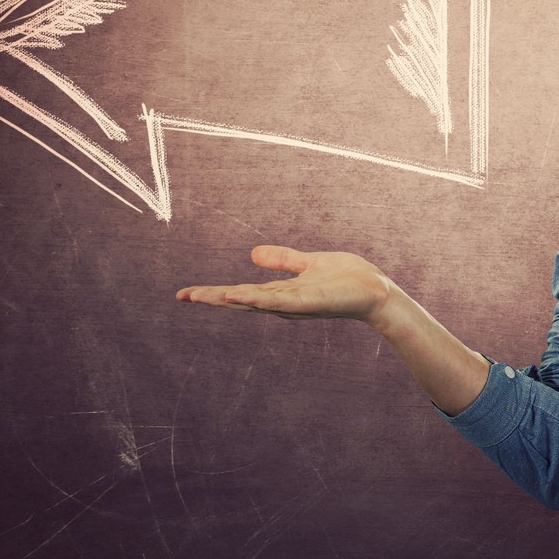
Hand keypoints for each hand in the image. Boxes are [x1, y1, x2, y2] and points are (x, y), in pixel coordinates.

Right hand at [175, 245, 394, 324]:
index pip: (241, 292)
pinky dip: (259, 300)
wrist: (377, 291)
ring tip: (200, 296)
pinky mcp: (310, 302)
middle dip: (212, 298)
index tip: (185, 294)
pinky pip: (281, 301)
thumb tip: (252, 254)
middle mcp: (283, 302)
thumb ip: (283, 260)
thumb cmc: (347, 279)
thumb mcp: (309, 264)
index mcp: (282, 292)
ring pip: (255, 302)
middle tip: (182, 296)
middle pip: (241, 300)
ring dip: (228, 299)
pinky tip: (239, 296)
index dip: (214, 293)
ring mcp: (295, 304)